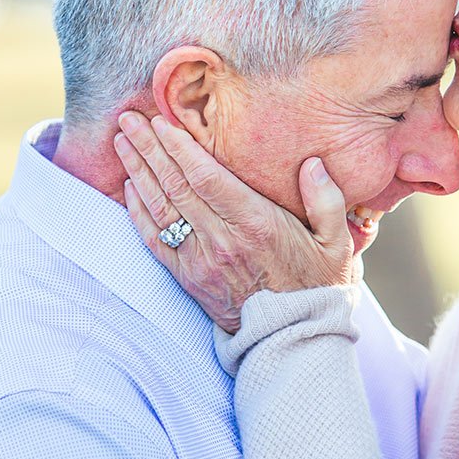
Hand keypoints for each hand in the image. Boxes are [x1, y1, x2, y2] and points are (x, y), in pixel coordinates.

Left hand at [114, 111, 354, 331]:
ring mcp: (200, 261)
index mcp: (256, 225)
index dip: (179, 147)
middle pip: (175, 186)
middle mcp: (222, 241)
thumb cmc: (318, 285)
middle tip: (127, 119)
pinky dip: (138, 211)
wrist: (294, 339)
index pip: (205, 177)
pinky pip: (155, 240)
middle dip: (149, 148)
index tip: (160, 121)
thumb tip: (312, 164)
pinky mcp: (188, 278)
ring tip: (121, 142)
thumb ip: (327, 200)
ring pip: (160, 209)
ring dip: (137, 172)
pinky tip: (128, 186)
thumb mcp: (337, 242)